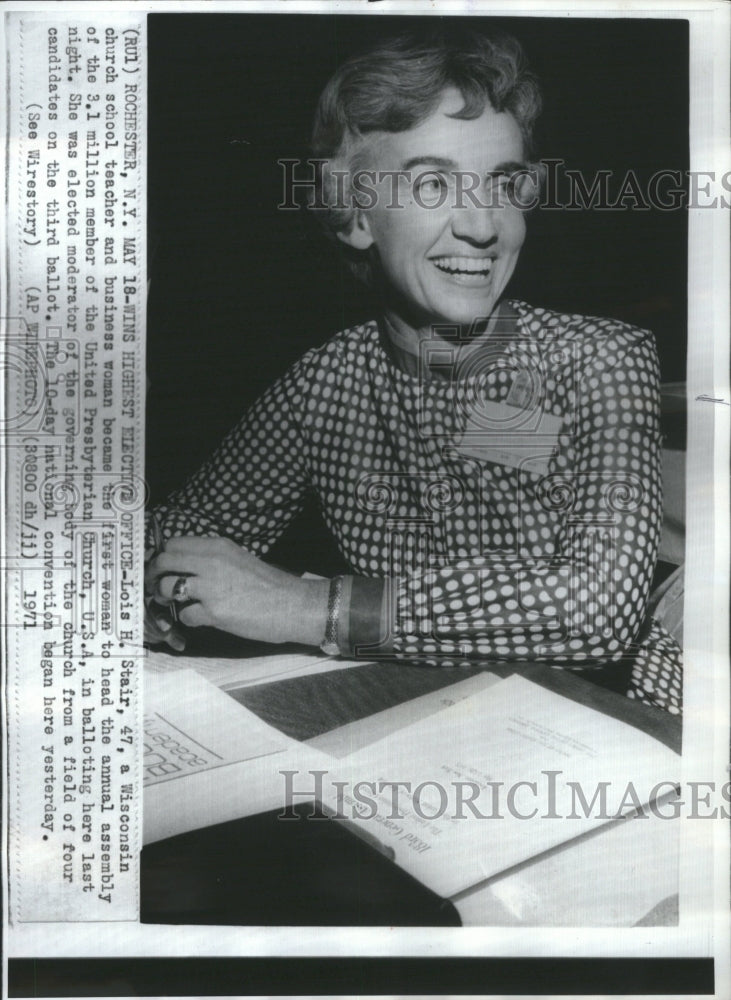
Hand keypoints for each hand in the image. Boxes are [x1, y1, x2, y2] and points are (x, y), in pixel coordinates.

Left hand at [144, 536, 329, 645]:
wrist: (291, 604)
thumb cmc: (268, 584)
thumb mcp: (238, 559)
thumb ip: (212, 559)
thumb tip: (184, 567)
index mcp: (217, 547)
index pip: (174, 544)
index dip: (162, 556)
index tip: (162, 567)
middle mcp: (211, 562)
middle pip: (164, 562)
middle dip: (154, 575)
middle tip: (156, 586)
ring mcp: (211, 587)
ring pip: (168, 588)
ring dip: (166, 598)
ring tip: (175, 604)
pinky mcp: (214, 612)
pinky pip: (185, 615)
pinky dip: (188, 619)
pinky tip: (200, 619)